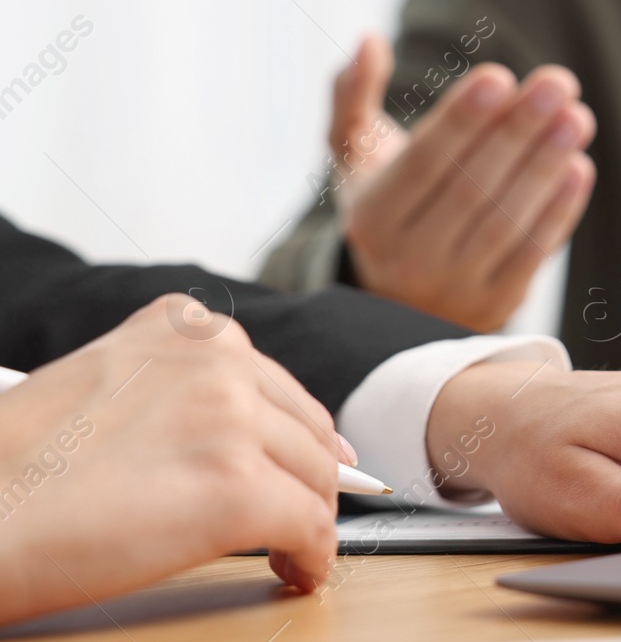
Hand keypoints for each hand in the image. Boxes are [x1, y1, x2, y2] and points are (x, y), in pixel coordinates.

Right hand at [0, 297, 346, 626]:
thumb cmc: (12, 467)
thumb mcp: (99, 382)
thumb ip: (171, 388)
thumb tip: (240, 427)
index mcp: (185, 326)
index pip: (272, 384)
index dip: (294, 433)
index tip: (311, 460)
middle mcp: (219, 357)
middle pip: (306, 427)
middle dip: (310, 477)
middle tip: (305, 513)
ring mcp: (232, 419)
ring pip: (314, 477)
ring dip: (312, 519)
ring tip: (294, 550)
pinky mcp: (238, 490)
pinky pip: (311, 526)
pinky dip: (315, 555)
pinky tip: (297, 571)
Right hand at [328, 34, 596, 330]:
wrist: (400, 299)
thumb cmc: (386, 204)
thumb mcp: (356, 156)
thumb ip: (354, 96)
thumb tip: (368, 40)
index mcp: (371, 218)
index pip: (422, 163)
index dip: (461, 121)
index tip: (499, 76)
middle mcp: (407, 261)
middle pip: (470, 188)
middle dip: (518, 132)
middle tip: (558, 81)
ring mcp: (454, 288)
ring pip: (505, 221)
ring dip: (546, 166)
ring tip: (578, 117)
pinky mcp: (497, 303)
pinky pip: (532, 254)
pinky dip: (558, 212)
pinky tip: (580, 167)